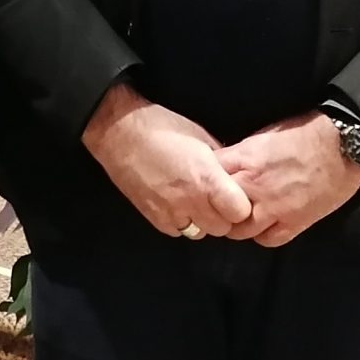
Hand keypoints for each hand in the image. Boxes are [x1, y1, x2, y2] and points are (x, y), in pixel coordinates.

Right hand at [81, 83, 252, 238]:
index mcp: (208, 178)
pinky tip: (175, 203)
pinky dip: (180, 221)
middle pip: (222, 228)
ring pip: (200, 233)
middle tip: (215, 199)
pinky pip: (177, 230)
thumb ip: (220, 162)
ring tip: (194, 201)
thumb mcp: (200, 137)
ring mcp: (171, 212)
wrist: (119, 132)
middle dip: (223, 216)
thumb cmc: (162, 126)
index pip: (240, 212)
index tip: (235, 197)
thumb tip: (232, 174)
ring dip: (202, 221)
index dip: (240, 206)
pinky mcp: (153, 218)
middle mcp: (191, 200)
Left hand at [218, 112, 359, 246]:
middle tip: (219, 207)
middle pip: (218, 208)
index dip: (203, 183)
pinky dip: (263, 235)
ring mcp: (274, 208)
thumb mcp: (263, 135)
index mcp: (244, 159)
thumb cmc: (304, 132)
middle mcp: (253, 186)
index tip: (205, 186)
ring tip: (242, 218)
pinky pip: (267, 240)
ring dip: (237, 225)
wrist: (343, 145)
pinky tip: (265, 227)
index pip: (208, 177)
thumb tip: (224, 165)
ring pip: (239, 230)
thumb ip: (241, 154)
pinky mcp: (294, 223)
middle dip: (215, 208)